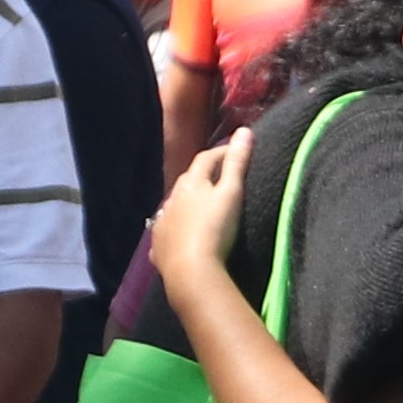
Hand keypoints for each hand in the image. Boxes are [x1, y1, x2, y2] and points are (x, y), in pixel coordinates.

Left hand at [153, 131, 251, 292]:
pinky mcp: (158, 248)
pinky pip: (167, 233)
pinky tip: (181, 238)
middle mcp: (171, 199)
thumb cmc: (215, 229)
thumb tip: (244, 130)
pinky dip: (175, 231)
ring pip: (175, 207)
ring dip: (187, 204)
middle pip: (187, 181)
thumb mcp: (232, 193)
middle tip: (220, 179)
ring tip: (201, 210)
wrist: (191, 271)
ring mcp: (162, 224)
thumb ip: (237, 162)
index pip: (206, 159)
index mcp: (190, 183)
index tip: (237, 151)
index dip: (221, 152)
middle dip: (202, 177)